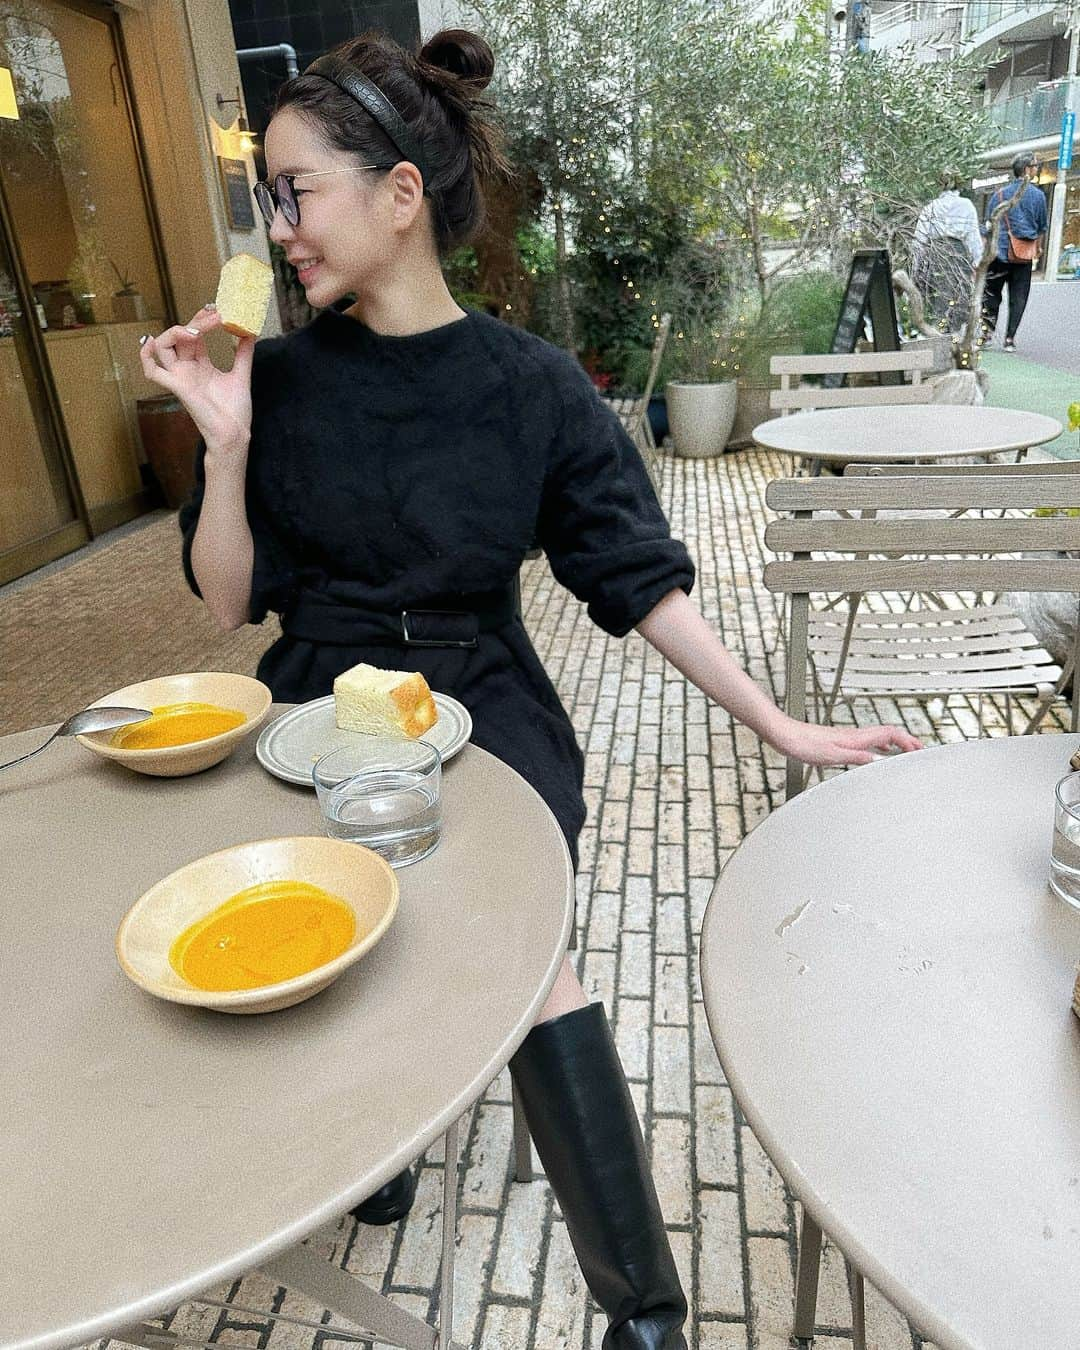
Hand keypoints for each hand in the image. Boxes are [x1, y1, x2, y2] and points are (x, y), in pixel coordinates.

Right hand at [138, 307, 253, 453]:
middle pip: (181, 336)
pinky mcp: (178, 387)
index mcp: (201, 364)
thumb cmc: (235, 410)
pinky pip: (152, 372)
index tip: (216, 310)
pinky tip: (150, 343)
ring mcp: (181, 377)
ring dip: (176, 332)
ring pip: (163, 347)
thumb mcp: (242, 375)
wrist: (234, 433)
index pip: (195, 334)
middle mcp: (188, 368)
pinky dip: (145, 357)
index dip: (202, 320)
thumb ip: (243, 354)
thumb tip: (250, 332)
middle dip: (196, 322)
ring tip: (197, 330)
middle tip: (215, 316)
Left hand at [774, 718, 921, 767]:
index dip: (908, 740)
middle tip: (918, 751)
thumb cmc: (803, 743)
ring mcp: (847, 737)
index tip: (921, 749)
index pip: (891, 733)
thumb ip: (857, 757)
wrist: (784, 735)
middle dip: (906, 741)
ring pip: (878, 738)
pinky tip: (874, 755)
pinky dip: (878, 747)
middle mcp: (854, 735)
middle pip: (888, 733)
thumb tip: (879, 761)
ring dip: (894, 744)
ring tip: (903, 753)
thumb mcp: (833, 755)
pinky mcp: (839, 741)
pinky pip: (866, 743)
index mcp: (856, 737)